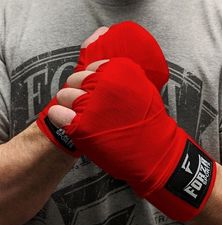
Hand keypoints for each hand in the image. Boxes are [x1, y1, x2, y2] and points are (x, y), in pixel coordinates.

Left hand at [46, 57, 215, 221]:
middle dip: (77, 90)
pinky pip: (57, 113)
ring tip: (78, 114)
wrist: (153, 149)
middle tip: (84, 103)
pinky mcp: (81, 125)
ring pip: (64, 95)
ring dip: (68, 104)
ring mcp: (90, 104)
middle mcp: (102, 83)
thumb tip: (102, 73)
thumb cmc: (149, 121)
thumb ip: (121, 77)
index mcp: (117, 70)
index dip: (89, 80)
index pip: (89, 68)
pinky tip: (67, 121)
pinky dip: (59, 116)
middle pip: (74, 80)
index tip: (92, 90)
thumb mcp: (142, 87)